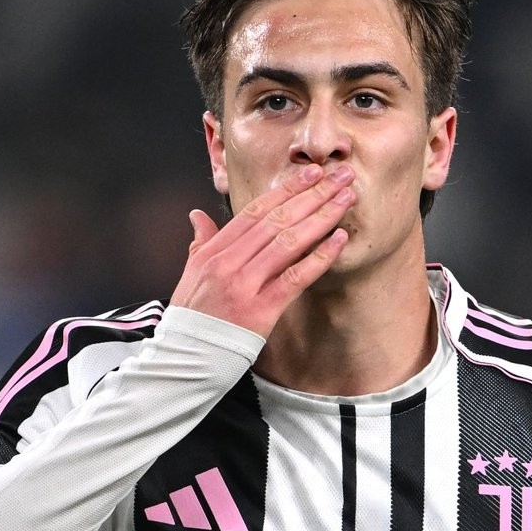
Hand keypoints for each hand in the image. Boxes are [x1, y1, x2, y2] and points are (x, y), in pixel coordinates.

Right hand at [170, 163, 355, 337]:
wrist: (185, 357)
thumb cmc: (192, 319)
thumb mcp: (190, 275)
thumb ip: (200, 243)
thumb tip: (198, 216)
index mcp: (214, 252)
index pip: (255, 211)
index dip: (286, 190)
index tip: (311, 173)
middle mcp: (229, 263)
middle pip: (277, 220)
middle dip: (312, 195)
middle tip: (339, 176)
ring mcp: (245, 285)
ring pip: (288, 242)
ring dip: (321, 217)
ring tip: (346, 200)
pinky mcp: (261, 310)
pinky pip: (295, 278)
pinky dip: (320, 257)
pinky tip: (339, 240)